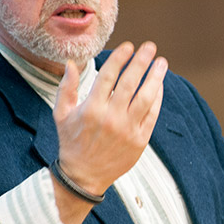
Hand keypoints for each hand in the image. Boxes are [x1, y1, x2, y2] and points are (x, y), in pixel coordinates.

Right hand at [52, 41, 166, 201]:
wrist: (83, 177)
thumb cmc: (71, 142)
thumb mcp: (61, 114)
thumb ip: (66, 87)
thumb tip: (71, 62)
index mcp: (91, 109)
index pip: (108, 76)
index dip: (120, 58)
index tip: (129, 45)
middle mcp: (110, 118)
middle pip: (129, 83)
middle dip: (141, 61)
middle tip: (149, 46)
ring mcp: (127, 130)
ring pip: (146, 98)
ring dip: (156, 77)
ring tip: (162, 62)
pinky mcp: (139, 141)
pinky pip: (152, 115)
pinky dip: (157, 98)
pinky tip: (159, 85)